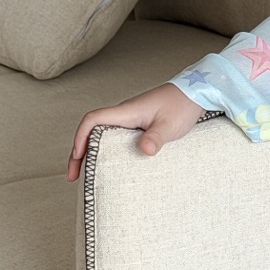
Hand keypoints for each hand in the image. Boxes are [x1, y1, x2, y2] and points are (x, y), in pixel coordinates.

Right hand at [65, 84, 202, 181]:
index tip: (77, 157)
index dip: (80, 137)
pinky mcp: (138, 125)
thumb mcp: (170, 125)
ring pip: (101, 135)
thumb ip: (156, 137)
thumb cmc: (182, 105)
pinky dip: (106, 151)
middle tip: (74, 177)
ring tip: (87, 175)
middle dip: (79, 152)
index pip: (93, 120)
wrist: (196, 92)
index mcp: (126, 112)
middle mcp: (124, 114)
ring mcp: (130, 119)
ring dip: (91, 152)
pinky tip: (110, 164)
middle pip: (91, 130)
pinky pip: (115, 137)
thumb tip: (144, 151)